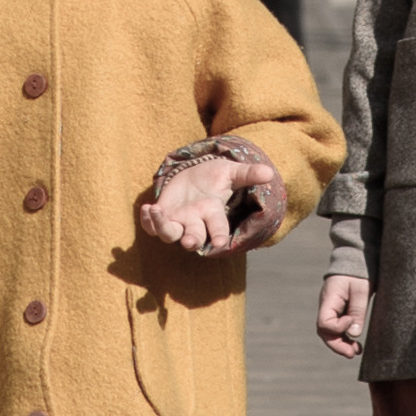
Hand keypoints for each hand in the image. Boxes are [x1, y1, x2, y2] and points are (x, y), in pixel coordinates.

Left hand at [139, 153, 269, 255]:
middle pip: (193, 237)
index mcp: (213, 213)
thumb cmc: (214, 177)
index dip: (219, 236)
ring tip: (156, 211)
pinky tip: (146, 208)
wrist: (193, 176)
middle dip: (192, 239)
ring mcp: (177, 221)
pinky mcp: (162, 216)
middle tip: (190, 242)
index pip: (218, 228)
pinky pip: (151, 225)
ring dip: (162, 227)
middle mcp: (195, 221)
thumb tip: (269, 172)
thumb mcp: (231, 172)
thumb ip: (248, 174)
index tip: (220, 242)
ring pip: (169, 234)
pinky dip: (147, 220)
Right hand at [316, 273, 370, 357]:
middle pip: (324, 331)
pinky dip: (344, 338)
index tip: (352, 321)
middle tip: (352, 353)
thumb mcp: (361, 290)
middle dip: (337, 345)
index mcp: (329, 298)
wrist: (356, 258)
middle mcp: (326, 306)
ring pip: (330, 333)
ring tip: (356, 352)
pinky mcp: (338, 311)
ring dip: (341, 344)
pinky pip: (337, 328)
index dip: (338, 327)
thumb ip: (357, 310)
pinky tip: (356, 345)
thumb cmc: (359, 272)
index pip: (324, 322)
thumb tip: (354, 334)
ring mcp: (331, 309)